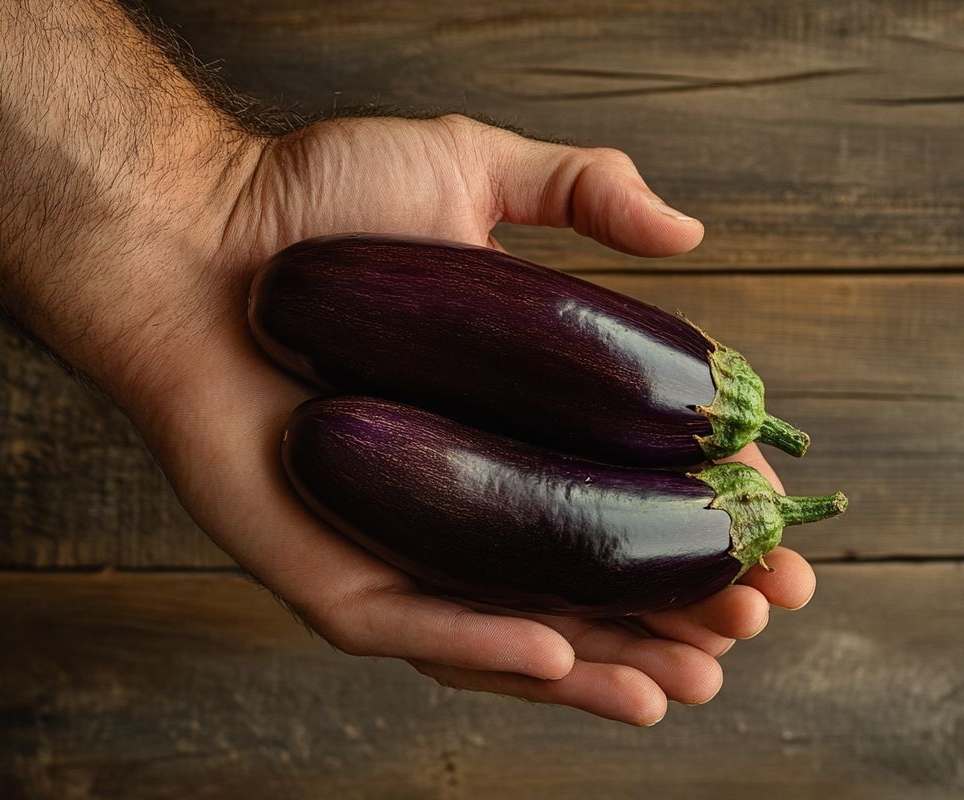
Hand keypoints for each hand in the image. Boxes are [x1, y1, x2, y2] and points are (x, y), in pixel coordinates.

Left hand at [131, 115, 817, 725]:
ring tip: (689, 681)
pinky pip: (411, 628)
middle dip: (673, 610)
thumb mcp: (470, 167)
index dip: (698, 522)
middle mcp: (460, 493)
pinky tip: (567, 660)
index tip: (772, 539)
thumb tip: (693, 232)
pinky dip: (485, 649)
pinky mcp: (325, 570)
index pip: (618, 490)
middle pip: (580, 572)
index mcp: (505, 421)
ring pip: (510, 627)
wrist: (191, 234)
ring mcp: (394, 540)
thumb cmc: (317, 201)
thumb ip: (582, 189)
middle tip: (750, 621)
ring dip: (605, 661)